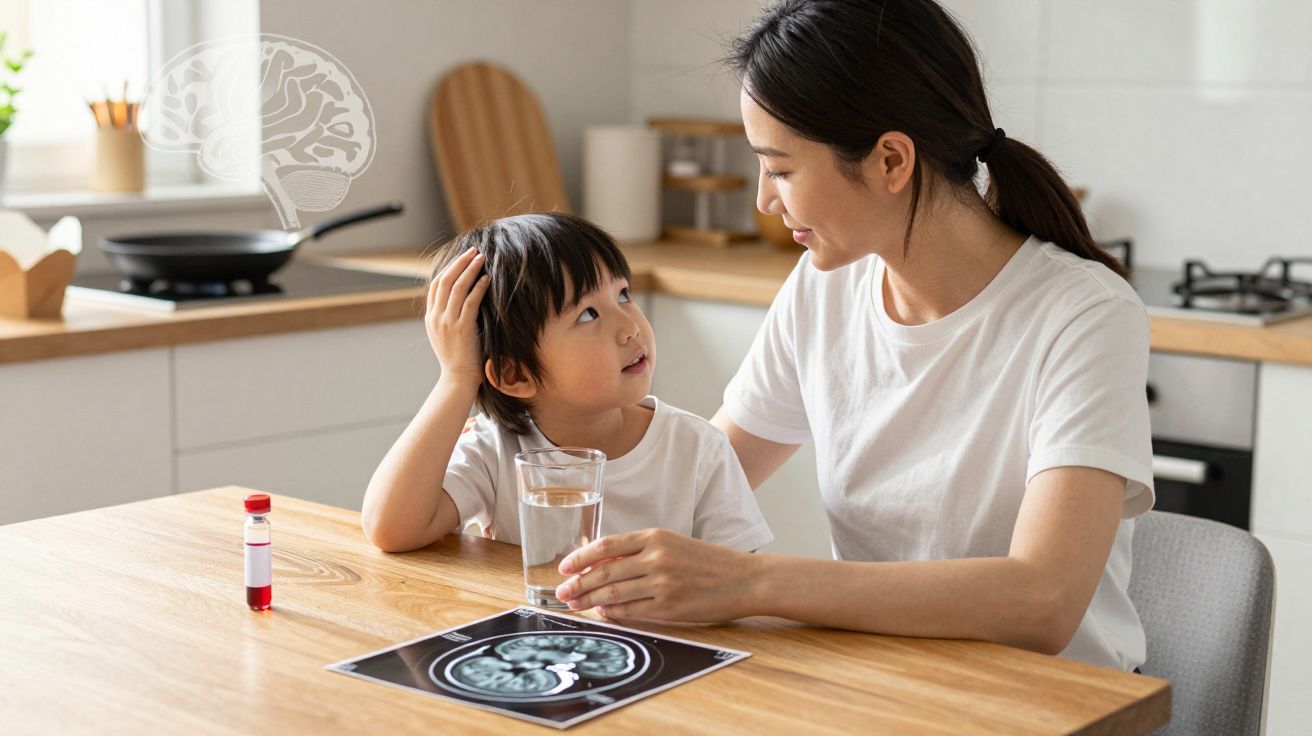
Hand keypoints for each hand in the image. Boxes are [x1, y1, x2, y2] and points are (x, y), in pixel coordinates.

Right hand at [426, 248, 489, 386]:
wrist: (457, 379)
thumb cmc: (459, 359)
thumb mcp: (448, 336)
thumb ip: (450, 318)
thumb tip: (462, 301)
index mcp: (431, 318)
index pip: (436, 285)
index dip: (449, 268)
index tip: (462, 258)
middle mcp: (436, 317)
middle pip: (444, 280)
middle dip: (459, 263)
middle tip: (472, 251)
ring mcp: (447, 322)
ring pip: (456, 288)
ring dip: (469, 270)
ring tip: (481, 258)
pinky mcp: (461, 328)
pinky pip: (469, 302)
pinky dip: (478, 287)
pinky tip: (486, 278)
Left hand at [553, 529, 760, 622]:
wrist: (745, 579)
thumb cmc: (709, 562)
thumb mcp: (674, 545)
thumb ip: (641, 552)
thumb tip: (604, 565)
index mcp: (655, 536)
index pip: (606, 545)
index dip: (581, 558)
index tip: (565, 567)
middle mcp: (656, 557)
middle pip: (605, 570)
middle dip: (578, 583)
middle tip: (562, 592)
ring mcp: (662, 582)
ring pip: (613, 592)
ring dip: (590, 600)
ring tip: (575, 605)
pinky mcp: (669, 606)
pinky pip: (631, 610)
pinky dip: (613, 613)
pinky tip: (602, 613)